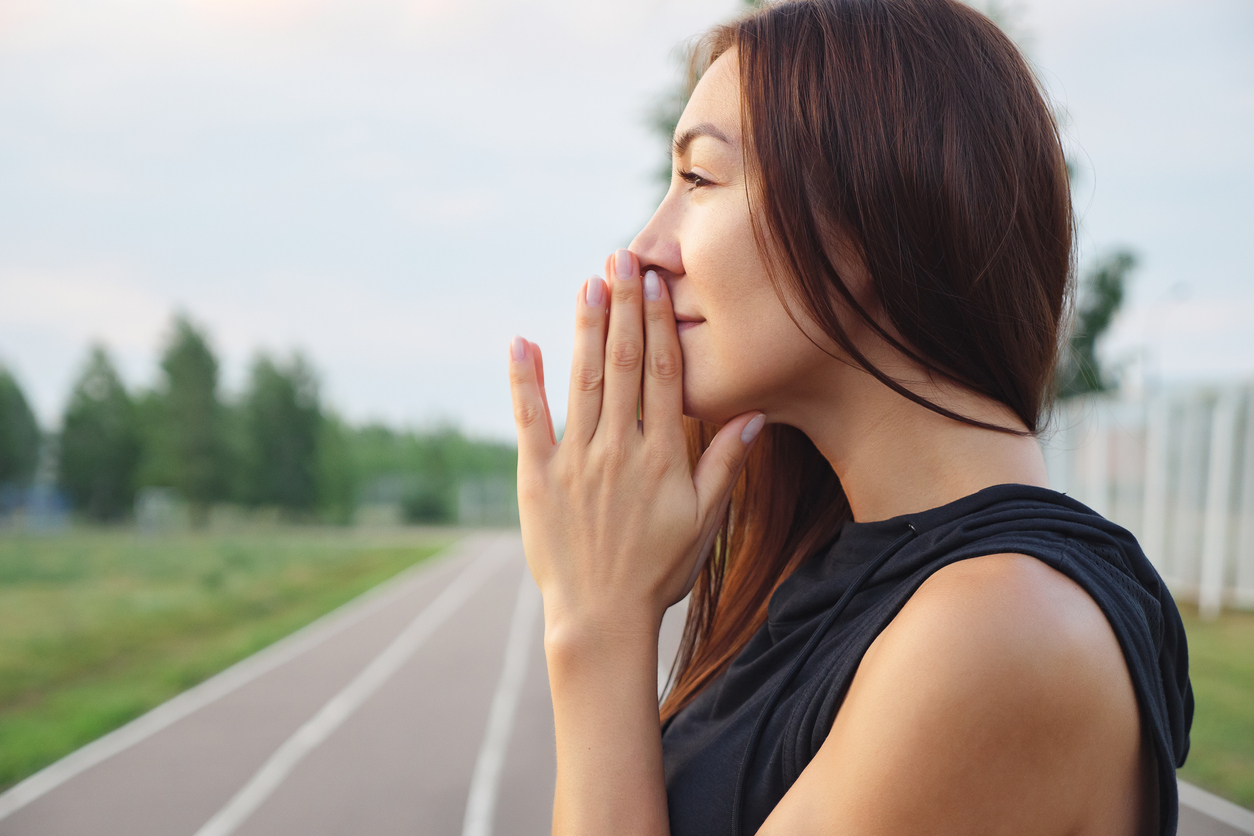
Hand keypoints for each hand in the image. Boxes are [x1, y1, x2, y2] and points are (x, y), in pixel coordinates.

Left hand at [508, 248, 764, 640]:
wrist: (601, 616)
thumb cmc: (659, 571)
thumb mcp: (704, 522)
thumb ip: (725, 464)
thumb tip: (754, 414)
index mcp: (661, 455)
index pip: (661, 374)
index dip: (657, 324)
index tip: (654, 282)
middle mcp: (619, 449)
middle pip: (622, 365)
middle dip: (622, 307)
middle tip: (621, 258)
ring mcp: (576, 461)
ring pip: (582, 382)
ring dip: (585, 329)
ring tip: (588, 282)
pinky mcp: (538, 477)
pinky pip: (530, 420)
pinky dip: (525, 379)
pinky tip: (523, 340)